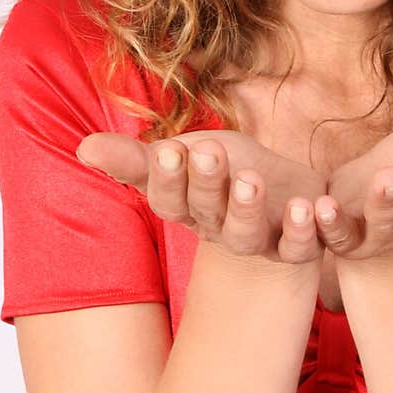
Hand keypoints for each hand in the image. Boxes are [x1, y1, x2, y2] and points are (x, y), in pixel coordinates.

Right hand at [76, 129, 326, 265]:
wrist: (284, 195)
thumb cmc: (225, 171)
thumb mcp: (184, 156)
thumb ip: (137, 158)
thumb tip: (83, 147)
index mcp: (188, 208)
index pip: (169, 199)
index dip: (167, 179)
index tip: (167, 151)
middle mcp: (219, 229)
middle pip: (207, 212)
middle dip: (206, 182)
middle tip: (208, 150)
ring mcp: (260, 240)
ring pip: (247, 235)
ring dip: (247, 208)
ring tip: (251, 179)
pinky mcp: (300, 243)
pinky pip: (301, 245)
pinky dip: (306, 228)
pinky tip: (308, 205)